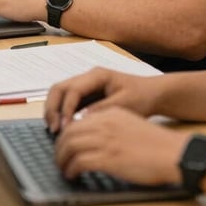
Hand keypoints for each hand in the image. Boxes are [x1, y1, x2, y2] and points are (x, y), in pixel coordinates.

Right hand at [45, 66, 161, 133]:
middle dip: (52, 108)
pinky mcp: (85, 96)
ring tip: (55, 130)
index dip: (66, 108)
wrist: (152, 94)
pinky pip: (66, 102)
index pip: (73, 89)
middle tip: (54, 129)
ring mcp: (85, 86)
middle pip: (59, 88)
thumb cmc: (141, 96)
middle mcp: (87, 78)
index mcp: (97, 75)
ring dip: (54, 111)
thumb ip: (102, 110)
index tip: (66, 127)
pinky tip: (62, 129)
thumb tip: (81, 119)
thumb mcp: (125, 104)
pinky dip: (60, 114)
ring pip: (59, 94)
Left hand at [54, 106, 184, 184]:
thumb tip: (94, 139)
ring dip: (62, 159)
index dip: (67, 134)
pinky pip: (79, 161)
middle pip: (69, 132)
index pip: (77, 120)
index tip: (64, 145)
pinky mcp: (108, 158)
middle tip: (59, 159)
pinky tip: (73, 175)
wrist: (173, 153)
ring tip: (63, 169)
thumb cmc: (156, 144)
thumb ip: (111, 126)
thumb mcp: (130, 124)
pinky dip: (71, 169)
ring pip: (69, 146)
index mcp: (109, 114)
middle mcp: (104, 123)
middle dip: (60, 147)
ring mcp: (105, 140)